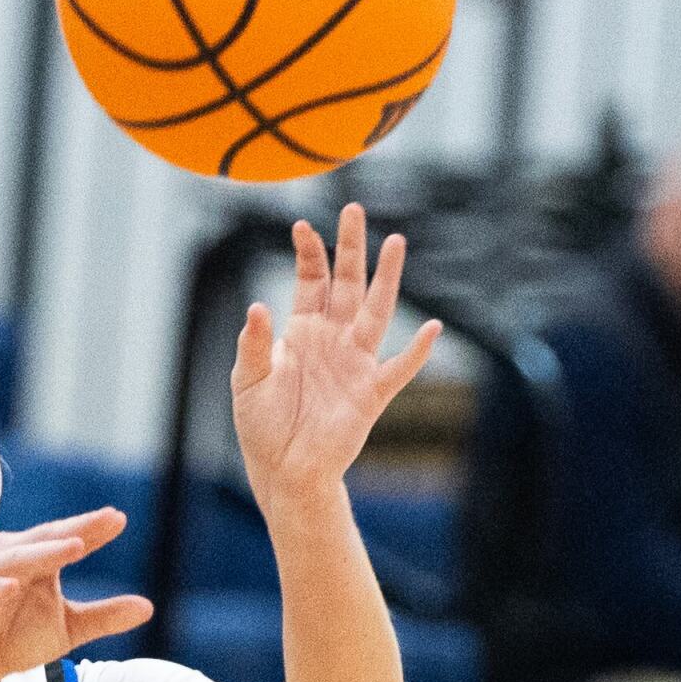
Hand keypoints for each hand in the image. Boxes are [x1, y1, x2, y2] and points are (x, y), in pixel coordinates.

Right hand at [0, 509, 143, 681]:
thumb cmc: (15, 639)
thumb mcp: (68, 629)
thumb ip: (104, 616)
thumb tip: (150, 607)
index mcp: (35, 558)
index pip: (67, 538)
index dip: (92, 529)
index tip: (120, 519)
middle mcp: (8, 558)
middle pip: (44, 539)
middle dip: (74, 530)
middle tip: (105, 520)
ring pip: (14, 559)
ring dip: (42, 552)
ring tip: (74, 547)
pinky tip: (13, 586)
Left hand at [229, 204, 440, 498]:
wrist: (283, 470)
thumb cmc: (262, 427)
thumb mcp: (247, 381)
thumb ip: (253, 344)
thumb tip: (258, 307)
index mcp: (302, 332)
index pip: (311, 281)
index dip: (309, 254)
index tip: (302, 225)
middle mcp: (333, 340)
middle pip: (347, 283)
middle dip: (350, 248)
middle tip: (353, 210)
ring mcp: (355, 363)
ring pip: (376, 311)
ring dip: (386, 278)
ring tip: (395, 243)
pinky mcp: (370, 393)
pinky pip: (399, 368)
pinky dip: (417, 351)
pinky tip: (432, 329)